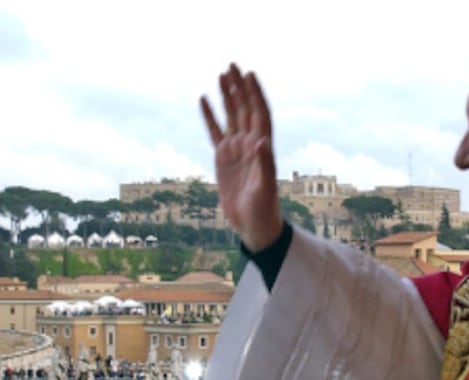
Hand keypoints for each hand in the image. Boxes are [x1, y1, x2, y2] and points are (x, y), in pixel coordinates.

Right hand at [200, 64, 283, 252]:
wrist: (254, 225)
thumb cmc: (263, 209)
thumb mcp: (264, 188)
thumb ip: (264, 164)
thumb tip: (261, 141)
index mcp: (262, 147)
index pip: (260, 113)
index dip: (255, 94)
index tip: (249, 74)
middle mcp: (250, 143)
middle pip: (244, 108)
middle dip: (239, 87)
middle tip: (231, 65)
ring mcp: (236, 149)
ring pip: (231, 116)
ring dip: (227, 96)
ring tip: (221, 75)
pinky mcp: (223, 158)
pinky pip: (215, 132)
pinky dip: (210, 116)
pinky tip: (204, 99)